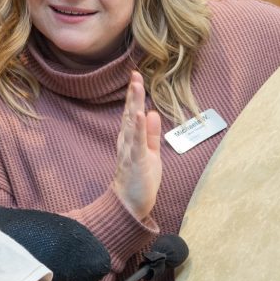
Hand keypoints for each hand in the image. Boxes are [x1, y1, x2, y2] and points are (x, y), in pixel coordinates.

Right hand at [112, 71, 161, 220]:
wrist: (130, 206)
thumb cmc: (140, 179)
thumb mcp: (150, 153)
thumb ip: (151, 134)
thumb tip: (152, 112)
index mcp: (130, 140)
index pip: (131, 113)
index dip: (134, 96)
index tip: (136, 77)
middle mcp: (127, 142)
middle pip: (129, 114)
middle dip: (132, 94)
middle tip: (135, 75)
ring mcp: (130, 151)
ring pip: (131, 124)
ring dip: (133, 104)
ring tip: (136, 86)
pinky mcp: (136, 162)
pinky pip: (137, 142)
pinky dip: (138, 128)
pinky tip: (139, 114)